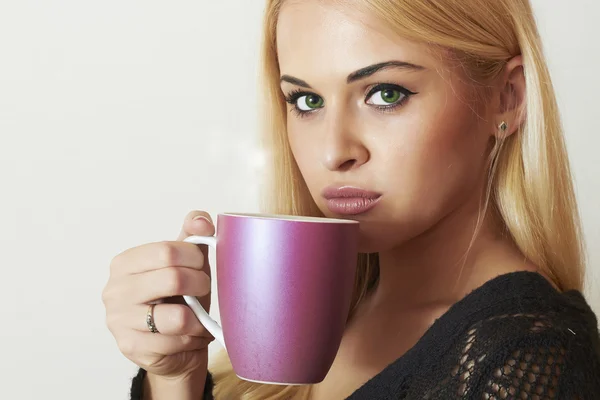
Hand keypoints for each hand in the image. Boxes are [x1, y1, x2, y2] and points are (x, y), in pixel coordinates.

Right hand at [102, 211, 215, 379]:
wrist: (173, 345)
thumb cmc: (179, 299)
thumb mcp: (186, 263)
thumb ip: (193, 236)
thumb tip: (201, 220)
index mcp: (125, 263)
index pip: (166, 251)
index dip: (194, 257)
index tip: (201, 265)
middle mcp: (115, 290)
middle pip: (173, 279)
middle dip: (199, 284)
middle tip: (204, 289)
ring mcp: (119, 321)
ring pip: (177, 316)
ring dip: (198, 318)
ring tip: (199, 317)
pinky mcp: (131, 347)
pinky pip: (175, 341)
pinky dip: (191, 339)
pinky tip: (189, 335)